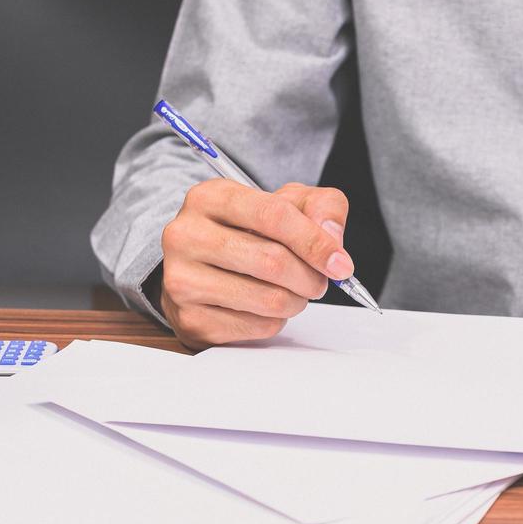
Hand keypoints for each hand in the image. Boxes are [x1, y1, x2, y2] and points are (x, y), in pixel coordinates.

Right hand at [159, 180, 353, 349]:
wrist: (200, 269)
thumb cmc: (247, 233)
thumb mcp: (285, 204)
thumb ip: (320, 207)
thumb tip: (332, 238)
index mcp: (210, 197)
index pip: (273, 215)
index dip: (315, 242)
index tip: (340, 263)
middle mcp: (186, 235)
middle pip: (273, 261)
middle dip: (311, 277)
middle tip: (319, 281)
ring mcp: (181, 279)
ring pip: (269, 298)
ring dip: (297, 301)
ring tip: (294, 293)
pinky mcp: (190, 318)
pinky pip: (257, 326)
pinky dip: (276, 320)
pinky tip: (266, 307)